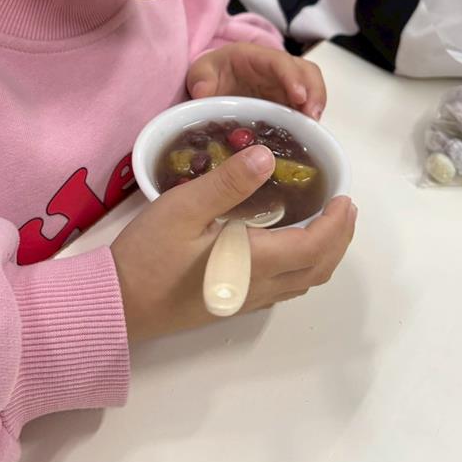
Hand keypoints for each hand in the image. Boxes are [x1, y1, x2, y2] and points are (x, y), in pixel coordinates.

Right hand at [112, 145, 355, 342]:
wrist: (117, 304)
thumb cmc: (148, 254)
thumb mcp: (183, 208)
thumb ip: (228, 183)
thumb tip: (266, 156)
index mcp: (253, 262)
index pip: (314, 246)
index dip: (336, 224)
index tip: (344, 197)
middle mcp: (257, 287)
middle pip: (316, 269)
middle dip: (338, 239)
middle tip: (344, 208)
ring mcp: (244, 300)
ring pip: (301, 282)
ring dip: (323, 254)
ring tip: (324, 224)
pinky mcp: (230, 304)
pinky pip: (283, 287)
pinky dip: (301, 265)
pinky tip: (286, 246)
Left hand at [186, 44, 325, 119]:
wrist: (214, 82)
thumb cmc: (213, 72)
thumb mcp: (201, 72)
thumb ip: (200, 78)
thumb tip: (203, 92)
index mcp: (258, 57)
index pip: (281, 62)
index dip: (293, 77)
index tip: (299, 96)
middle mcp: (279, 69)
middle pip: (308, 73)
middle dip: (315, 93)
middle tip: (313, 118)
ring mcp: (286, 88)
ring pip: (312, 92)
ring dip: (316, 110)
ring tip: (314, 132)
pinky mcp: (288, 105)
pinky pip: (304, 111)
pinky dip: (308, 124)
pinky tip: (306, 141)